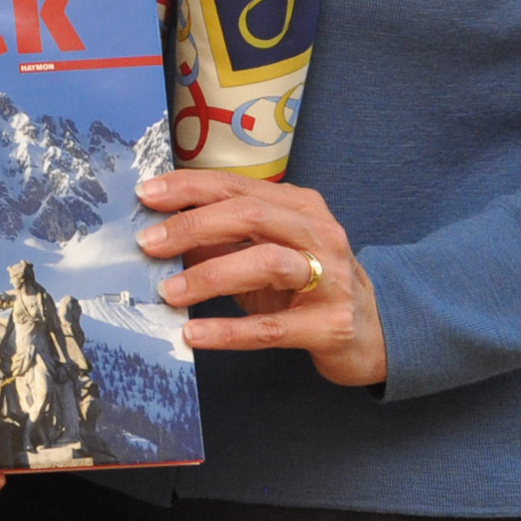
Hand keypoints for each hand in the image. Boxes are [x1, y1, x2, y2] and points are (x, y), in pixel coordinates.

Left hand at [136, 170, 386, 386]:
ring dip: (209, 275)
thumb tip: (160, 233)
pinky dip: (228, 331)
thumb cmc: (307, 286)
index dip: (188, 188)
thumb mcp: (265, 252)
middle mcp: (319, 233)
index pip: (236, 185)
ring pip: (265, 263)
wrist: (374, 333)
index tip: (145, 195)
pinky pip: (272, 327)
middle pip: (249, 215)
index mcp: (299, 206)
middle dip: (192, 226)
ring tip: (168, 292)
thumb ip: (222, 239)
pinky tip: (195, 334)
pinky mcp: (331, 325)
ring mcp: (330, 279)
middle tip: (148, 244)